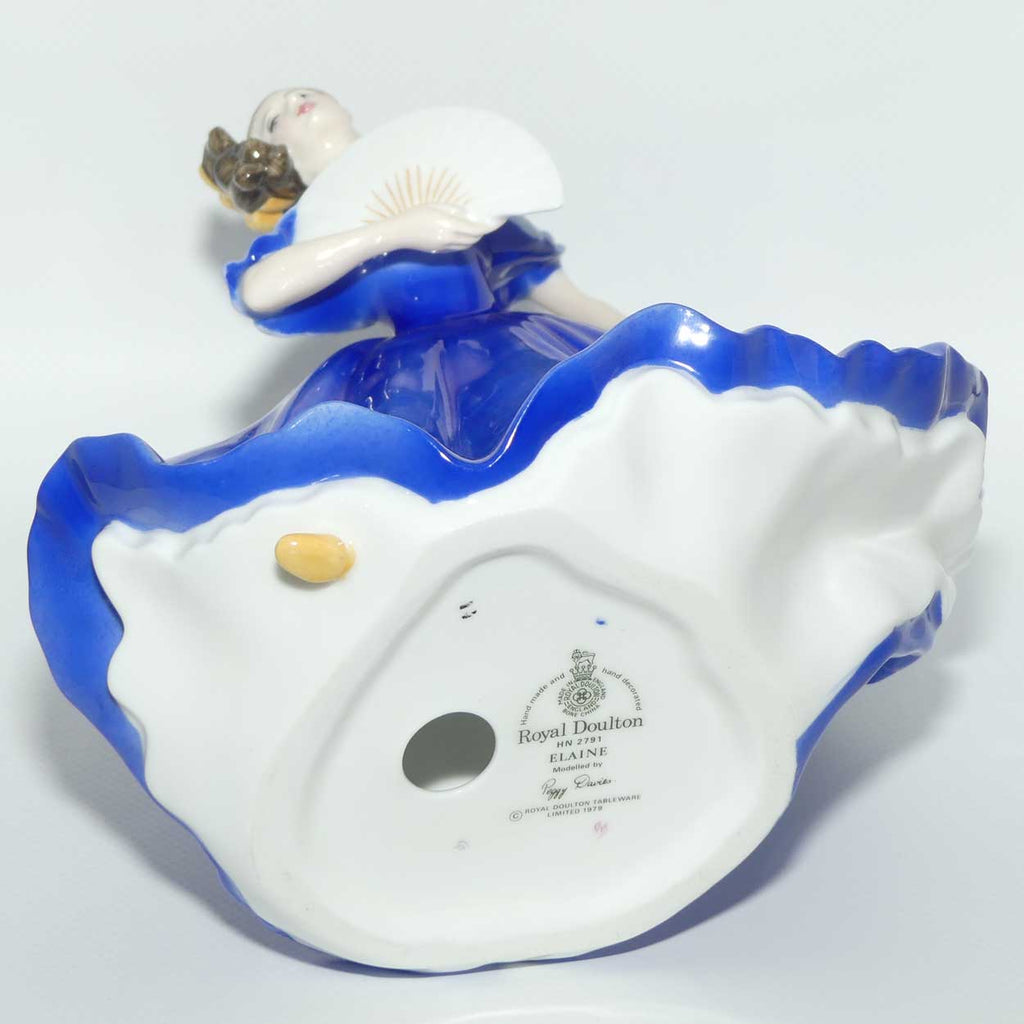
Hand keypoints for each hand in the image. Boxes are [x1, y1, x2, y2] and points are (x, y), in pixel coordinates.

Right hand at [380, 204, 503, 253]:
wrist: (399, 233)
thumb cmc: (415, 215)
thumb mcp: (436, 206)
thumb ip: (455, 210)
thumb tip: (471, 214)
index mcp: (450, 225)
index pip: (478, 228)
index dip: (491, 225)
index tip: (501, 219)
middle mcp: (451, 238)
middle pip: (475, 237)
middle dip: (483, 230)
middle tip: (488, 220)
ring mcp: (446, 247)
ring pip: (468, 244)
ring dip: (474, 236)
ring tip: (474, 225)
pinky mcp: (441, 252)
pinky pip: (459, 247)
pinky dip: (464, 240)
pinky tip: (460, 232)